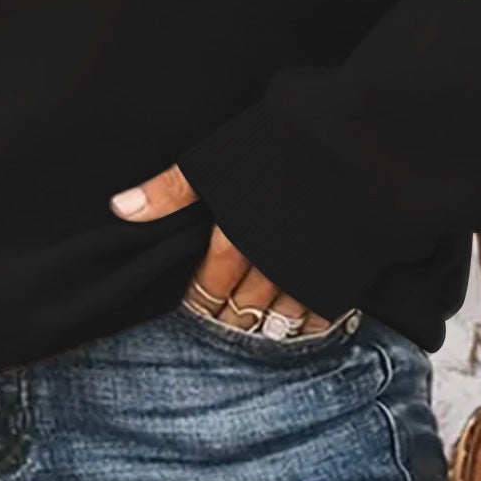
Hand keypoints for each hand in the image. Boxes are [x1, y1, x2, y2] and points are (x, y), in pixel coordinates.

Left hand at [110, 164, 335, 335]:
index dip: (201, 303)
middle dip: (230, 322)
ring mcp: (311, 275)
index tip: (195, 313)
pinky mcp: (346, 276)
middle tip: (224, 332)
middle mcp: (270, 266)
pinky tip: (304, 330)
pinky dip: (311, 326)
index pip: (210, 288)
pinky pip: (324, 315)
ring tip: (257, 337)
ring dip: (267, 329)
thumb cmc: (285, 142)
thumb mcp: (220, 159)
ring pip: (282, 317)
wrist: (360, 144)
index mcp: (236, 240)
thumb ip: (171, 190)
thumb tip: (120, 209)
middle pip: (244, 308)